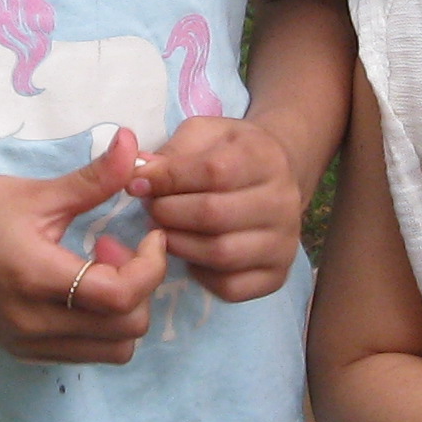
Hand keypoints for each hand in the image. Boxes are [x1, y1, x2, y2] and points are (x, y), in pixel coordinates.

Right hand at [0, 129, 172, 363]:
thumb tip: (135, 145)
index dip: (151, 266)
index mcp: (37, 278)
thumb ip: (94, 178)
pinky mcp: (22, 349)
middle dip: (139, 287)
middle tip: (117, 247)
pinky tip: (79, 285)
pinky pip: (85, 351)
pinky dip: (99, 324)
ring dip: (122, 311)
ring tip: (98, 269)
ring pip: (112, 350)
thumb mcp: (37, 192)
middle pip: (126, 330)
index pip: (121, 296)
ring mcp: (26, 342)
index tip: (150, 235)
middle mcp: (33, 323)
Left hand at [131, 116, 305, 303]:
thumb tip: (139, 174)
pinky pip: (231, 286)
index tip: (137, 183)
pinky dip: (202, 276)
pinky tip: (192, 256)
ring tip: (164, 233)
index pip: (214, 172)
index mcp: (265, 158)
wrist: (274, 178)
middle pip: (214, 215)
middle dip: (168, 213)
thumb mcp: (204, 134)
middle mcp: (284, 202)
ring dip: (179, 245)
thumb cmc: (230, 153)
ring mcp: (285, 242)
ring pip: (221, 254)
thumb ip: (172, 151)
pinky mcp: (277, 274)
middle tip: (151, 209)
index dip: (168, 179)